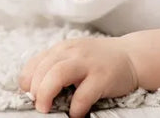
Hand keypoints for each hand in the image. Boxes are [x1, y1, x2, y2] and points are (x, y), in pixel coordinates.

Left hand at [18, 37, 138, 117]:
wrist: (132, 56)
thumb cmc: (100, 60)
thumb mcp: (75, 55)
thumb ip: (56, 65)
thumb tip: (33, 87)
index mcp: (63, 48)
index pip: (36, 62)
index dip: (27, 79)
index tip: (27, 93)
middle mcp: (73, 52)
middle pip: (44, 68)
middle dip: (35, 89)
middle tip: (37, 104)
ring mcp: (88, 63)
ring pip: (58, 74)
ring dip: (47, 93)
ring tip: (45, 108)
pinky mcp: (102, 77)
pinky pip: (83, 94)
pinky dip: (75, 107)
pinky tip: (75, 113)